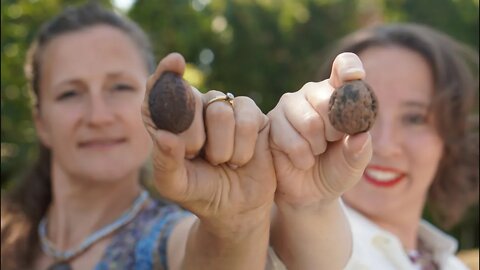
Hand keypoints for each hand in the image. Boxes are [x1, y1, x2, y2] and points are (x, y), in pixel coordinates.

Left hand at [142, 53, 275, 233]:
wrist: (237, 206)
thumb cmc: (201, 193)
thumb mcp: (175, 185)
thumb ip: (165, 162)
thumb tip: (164, 135)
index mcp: (168, 122)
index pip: (160, 90)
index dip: (165, 75)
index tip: (175, 63)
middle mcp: (196, 109)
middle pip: (190, 99)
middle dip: (192, 136)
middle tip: (198, 157)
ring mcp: (224, 109)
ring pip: (220, 112)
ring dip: (221, 149)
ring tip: (222, 162)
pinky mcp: (251, 114)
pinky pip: (247, 118)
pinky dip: (243, 146)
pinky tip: (242, 158)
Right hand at [268, 52, 371, 209]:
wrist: (309, 193)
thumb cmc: (335, 170)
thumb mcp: (354, 164)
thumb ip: (360, 151)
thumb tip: (361, 137)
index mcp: (338, 93)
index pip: (344, 66)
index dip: (349, 68)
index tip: (356, 78)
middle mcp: (312, 93)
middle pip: (326, 99)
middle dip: (335, 129)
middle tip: (332, 142)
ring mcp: (288, 105)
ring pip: (309, 122)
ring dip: (316, 146)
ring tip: (315, 152)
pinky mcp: (270, 122)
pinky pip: (289, 138)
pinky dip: (301, 156)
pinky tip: (300, 160)